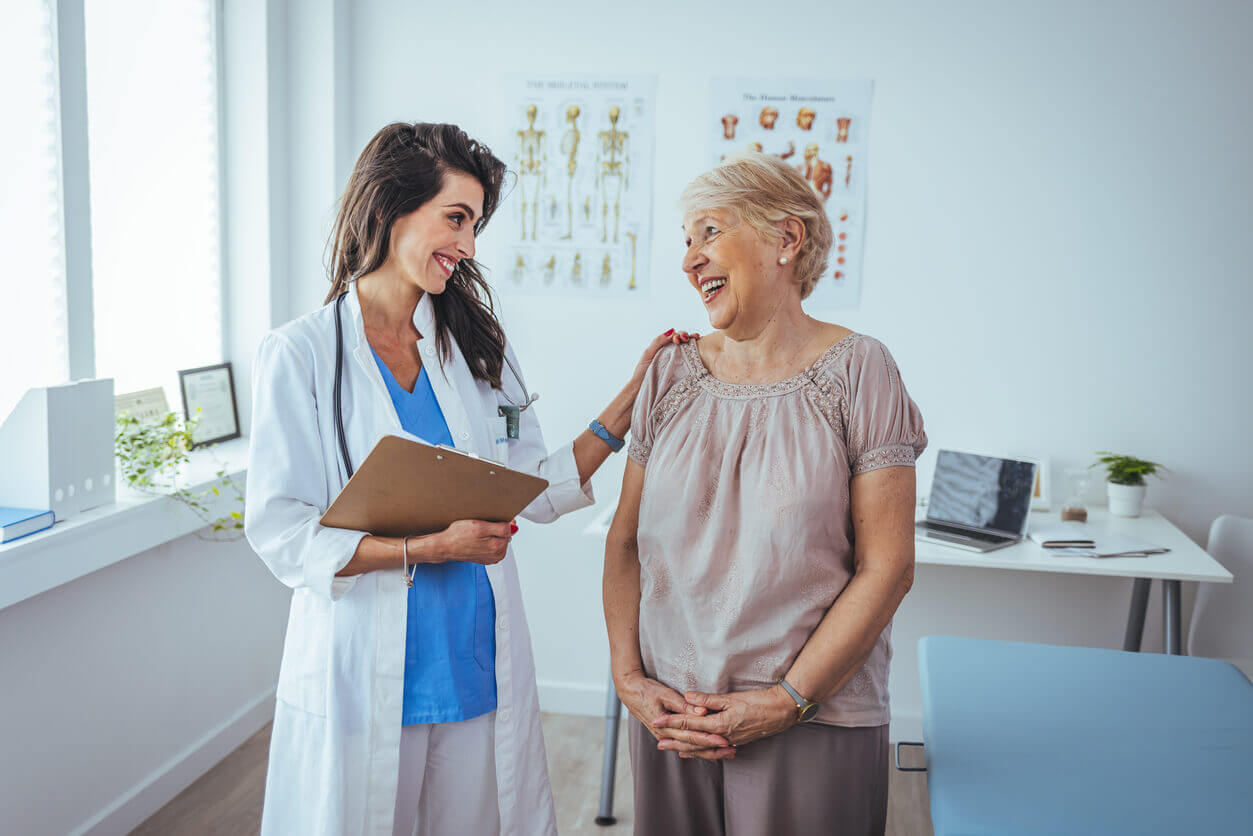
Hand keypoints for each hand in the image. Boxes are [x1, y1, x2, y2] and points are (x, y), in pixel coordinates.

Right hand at [426, 519, 515, 565]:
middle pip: (504, 535)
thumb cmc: (458, 536)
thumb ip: (501, 528)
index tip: (491, 520)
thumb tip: (514, 528)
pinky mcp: (485, 558)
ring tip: (477, 533)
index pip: (510, 529)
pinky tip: (476, 538)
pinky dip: (486, 540)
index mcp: (498, 548)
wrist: (445, 546)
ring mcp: (491, 558)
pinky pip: (491, 545)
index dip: (501, 521)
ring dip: (490, 534)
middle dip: (495, 529)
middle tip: (481, 526)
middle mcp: (497, 555)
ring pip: (498, 540)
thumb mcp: (481, 527)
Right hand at [614, 670, 735, 760]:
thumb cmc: (646, 690)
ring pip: (691, 749)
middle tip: (732, 751)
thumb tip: (702, 711)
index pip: (692, 736)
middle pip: (693, 747)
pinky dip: (699, 749)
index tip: (724, 741)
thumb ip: (684, 705)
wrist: (629, 691)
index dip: (709, 739)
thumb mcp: (665, 694)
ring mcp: (666, 737)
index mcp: (665, 727)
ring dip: (709, 752)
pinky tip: (711, 752)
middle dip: (713, 750)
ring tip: (727, 753)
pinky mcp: (667, 734)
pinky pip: (685, 745)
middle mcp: (666, 736)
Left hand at [629, 329, 698, 386]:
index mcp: (663, 347)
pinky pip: (689, 361)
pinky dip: (695, 354)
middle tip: (686, 339)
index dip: (678, 335)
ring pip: (688, 349)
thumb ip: (658, 342)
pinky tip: (698, 351)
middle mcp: (671, 353)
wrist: (641, 389)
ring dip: (692, 342)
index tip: (677, 340)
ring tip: (695, 340)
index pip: (674, 336)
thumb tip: (672, 331)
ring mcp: (676, 362)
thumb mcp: (647, 354)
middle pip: (683, 340)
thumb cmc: (642, 372)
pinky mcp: (680, 371)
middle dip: (686, 336)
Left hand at [651, 685, 797, 750]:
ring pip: (704, 747)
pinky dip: (702, 750)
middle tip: (658, 743)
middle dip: (675, 741)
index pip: (690, 723)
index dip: (672, 722)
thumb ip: (708, 699)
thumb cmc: (759, 702)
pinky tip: (697, 751)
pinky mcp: (737, 741)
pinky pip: (714, 749)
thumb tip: (688, 696)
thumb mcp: (732, 698)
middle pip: (693, 740)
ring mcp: (730, 740)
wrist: (782, 712)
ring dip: (687, 748)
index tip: (656, 721)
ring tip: (673, 749)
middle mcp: (723, 736)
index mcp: (720, 724)